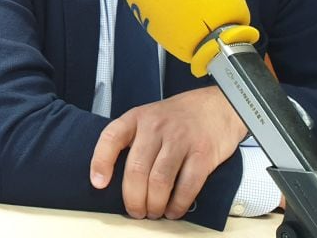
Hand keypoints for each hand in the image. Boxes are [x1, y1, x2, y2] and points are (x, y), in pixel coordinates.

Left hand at [89, 85, 246, 219]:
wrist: (217, 105)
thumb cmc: (178, 117)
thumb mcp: (149, 117)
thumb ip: (133, 140)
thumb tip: (115, 178)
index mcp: (137, 118)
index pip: (111, 138)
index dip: (101, 162)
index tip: (98, 184)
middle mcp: (156, 127)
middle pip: (137, 169)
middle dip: (133, 198)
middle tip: (136, 211)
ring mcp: (180, 139)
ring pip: (160, 180)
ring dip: (155, 204)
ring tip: (154, 212)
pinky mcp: (203, 153)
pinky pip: (187, 185)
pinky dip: (179, 203)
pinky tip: (174, 210)